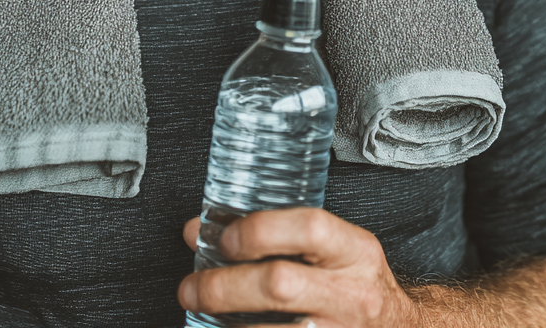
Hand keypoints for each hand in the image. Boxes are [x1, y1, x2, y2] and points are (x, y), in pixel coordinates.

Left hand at [178, 208, 419, 327]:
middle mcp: (353, 295)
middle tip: (190, 288)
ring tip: (201, 316)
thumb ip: (276, 235)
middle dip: (224, 286)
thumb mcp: (335, 250)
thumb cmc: (355, 284)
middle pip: (280, 285)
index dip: (261, 231)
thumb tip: (198, 231)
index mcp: (355, 251)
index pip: (310, 228)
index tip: (223, 240)